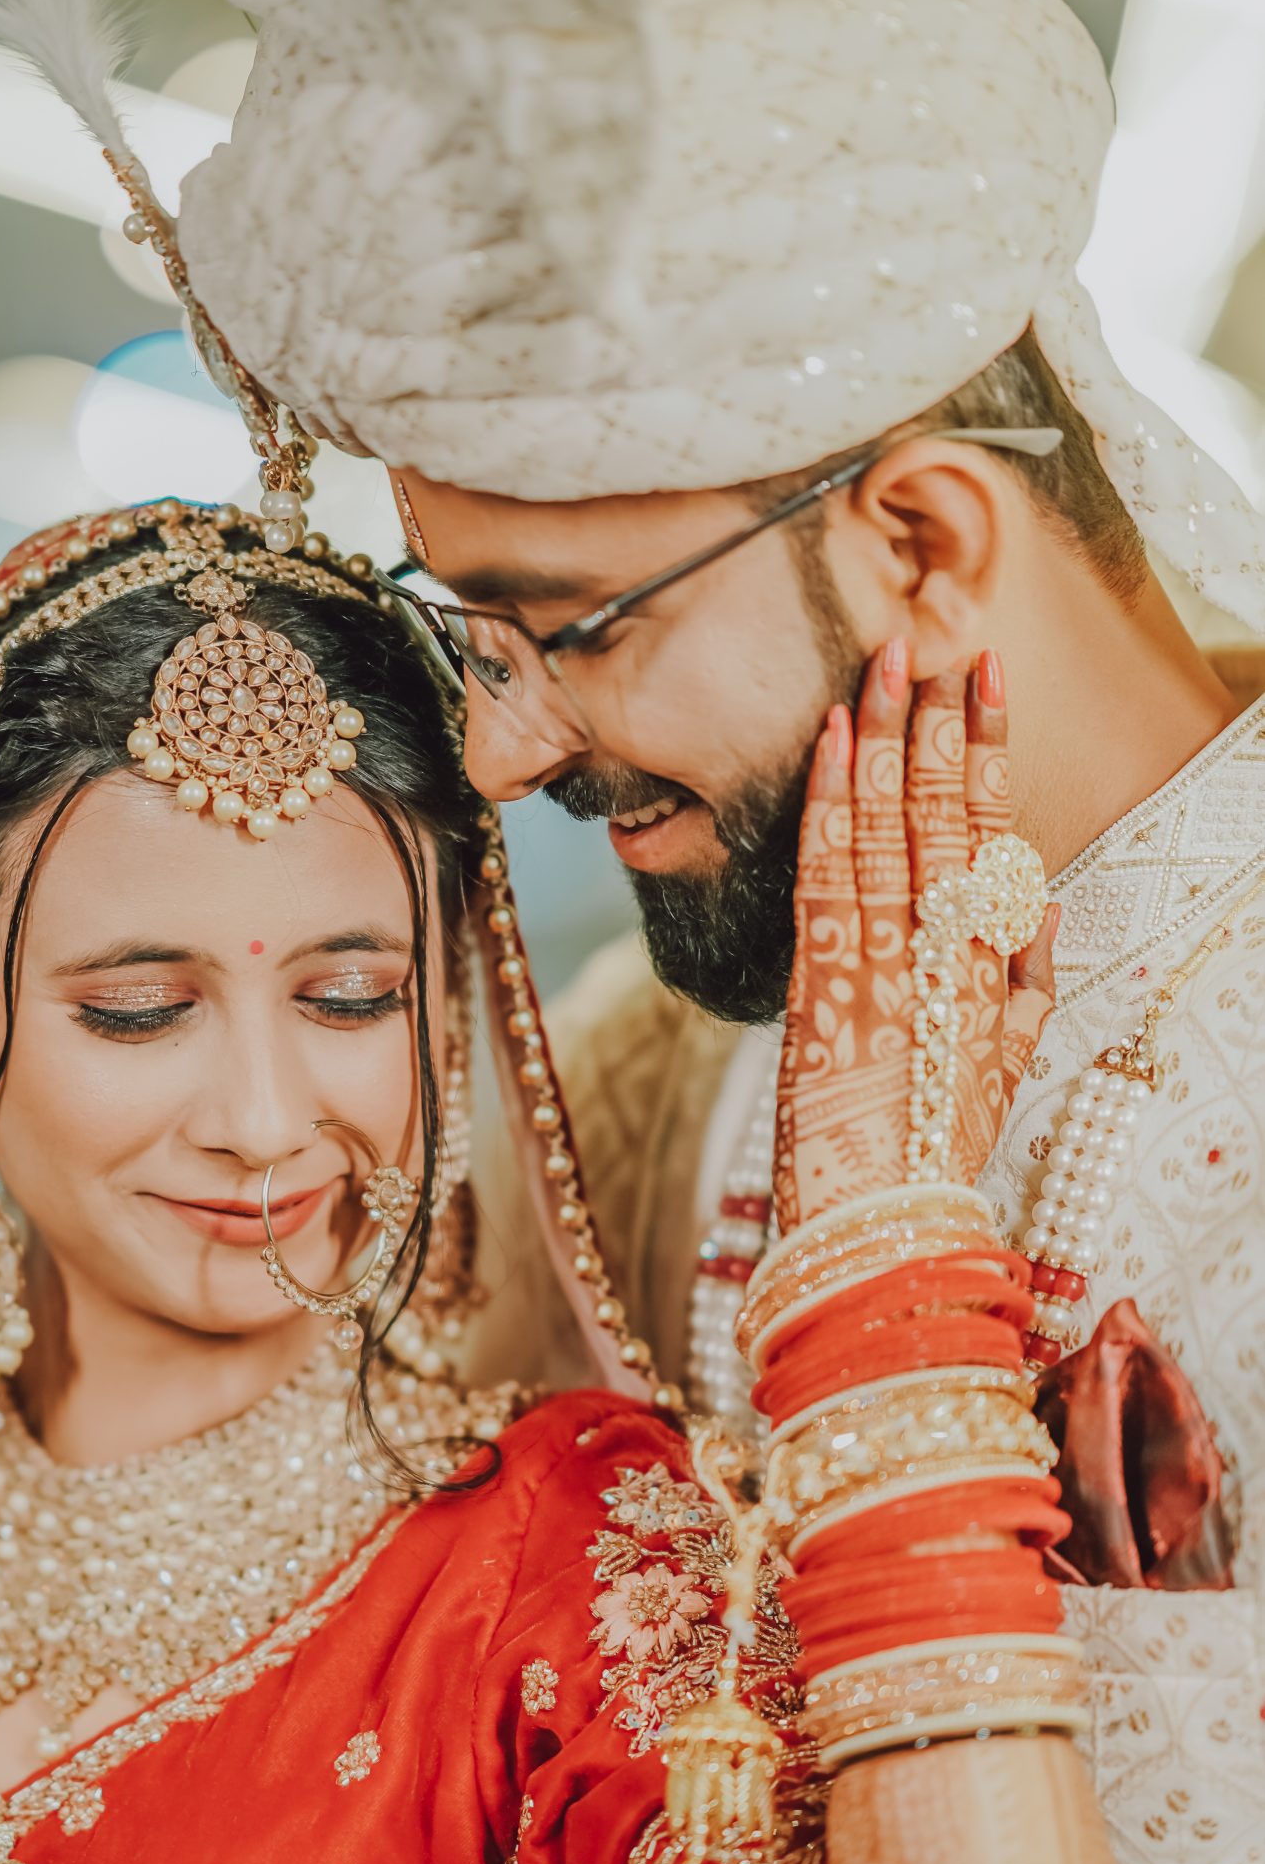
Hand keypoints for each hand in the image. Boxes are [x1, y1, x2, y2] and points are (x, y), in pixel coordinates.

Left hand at [773, 645, 1056, 1236]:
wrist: (881, 1224)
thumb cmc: (936, 1148)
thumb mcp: (1007, 1066)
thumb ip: (1029, 981)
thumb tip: (1041, 900)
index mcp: (991, 963)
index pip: (992, 831)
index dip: (989, 748)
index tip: (987, 679)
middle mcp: (944, 951)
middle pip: (940, 813)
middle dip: (933, 720)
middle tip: (923, 638)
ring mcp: (883, 962)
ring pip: (886, 826)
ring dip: (882, 737)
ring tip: (878, 661)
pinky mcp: (822, 983)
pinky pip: (827, 871)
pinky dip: (829, 800)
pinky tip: (832, 740)